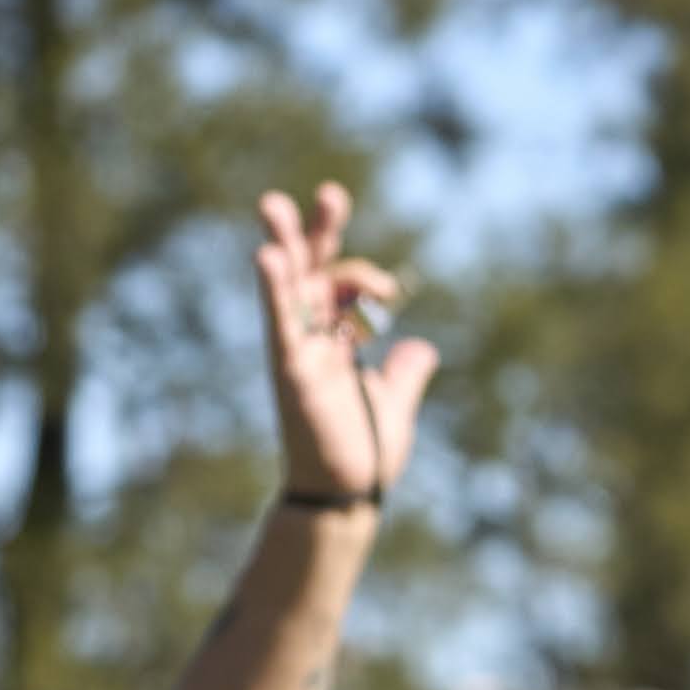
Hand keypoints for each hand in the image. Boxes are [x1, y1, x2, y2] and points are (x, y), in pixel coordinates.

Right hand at [257, 184, 436, 504]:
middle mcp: (312, 338)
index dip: (361, 274)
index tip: (391, 291)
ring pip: (287, 287)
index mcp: (335, 340)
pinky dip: (274, 291)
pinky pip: (279, 323)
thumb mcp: (394, 403)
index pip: (339, 285)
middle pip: (310, 271)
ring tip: (273, 205)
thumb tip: (422, 348)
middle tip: (330, 194)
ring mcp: (297, 350)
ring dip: (282, 245)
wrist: (349, 495)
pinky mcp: (290, 370)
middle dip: (316, 232)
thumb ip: (405, 373)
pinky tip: (267, 257)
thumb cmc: (363, 453)